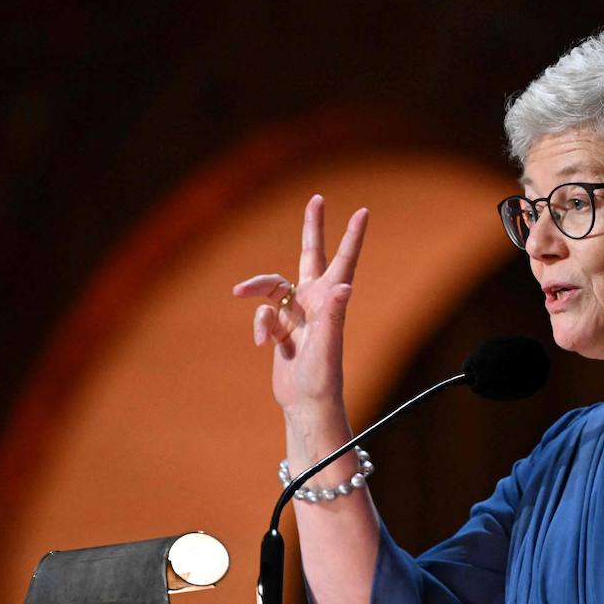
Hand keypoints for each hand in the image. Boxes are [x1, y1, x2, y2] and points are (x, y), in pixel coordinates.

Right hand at [233, 195, 368, 414]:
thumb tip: (344, 287)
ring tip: (240, 291)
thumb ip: (332, 314)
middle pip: (311, 255)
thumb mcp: (327, 345)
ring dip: (256, 288)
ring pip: (273, 286)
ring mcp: (297, 313)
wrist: (305, 403)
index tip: (363, 212)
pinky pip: (263, 314)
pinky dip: (259, 325)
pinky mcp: (281, 328)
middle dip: (312, 228)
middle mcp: (316, 300)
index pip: (343, 260)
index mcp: (331, 299)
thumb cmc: (323, 376)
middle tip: (316, 200)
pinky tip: (262, 343)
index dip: (352, 236)